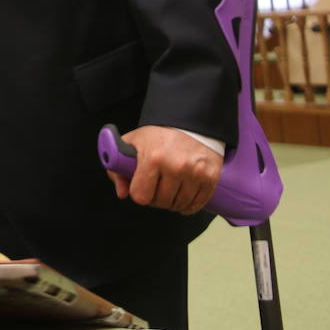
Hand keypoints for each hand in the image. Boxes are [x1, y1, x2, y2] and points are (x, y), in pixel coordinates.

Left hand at [106, 125, 222, 214]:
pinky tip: (184, 196)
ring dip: (173, 202)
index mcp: (153, 159)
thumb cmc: (158, 135)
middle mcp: (175, 167)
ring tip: (170, 189)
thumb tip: (122, 193)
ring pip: (179, 205)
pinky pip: (197, 204)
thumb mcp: (132, 143)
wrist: (190, 123)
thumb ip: (119, 168)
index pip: (141, 195)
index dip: (139, 194)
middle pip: (161, 202)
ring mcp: (195, 173)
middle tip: (157, 188)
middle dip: (156, 198)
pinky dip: (189, 205)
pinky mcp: (211, 177)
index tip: (141, 187)